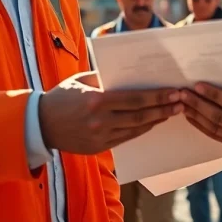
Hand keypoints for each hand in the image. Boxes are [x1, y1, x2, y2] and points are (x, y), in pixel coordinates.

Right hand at [39, 71, 181, 154]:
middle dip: (163, 109)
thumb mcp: (82, 80)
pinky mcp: (98, 148)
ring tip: (171, 113)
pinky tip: (151, 122)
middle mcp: (100, 121)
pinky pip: (126, 138)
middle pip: (140, 116)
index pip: (136, 99)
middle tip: (181, 103)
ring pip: (136, 129)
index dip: (158, 97)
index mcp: (97, 100)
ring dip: (156, 121)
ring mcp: (100, 137)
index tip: (174, 92)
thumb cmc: (62, 96)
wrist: (40, 124)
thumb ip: (105, 77)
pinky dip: (141, 130)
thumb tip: (131, 73)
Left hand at [180, 76, 221, 152]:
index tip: (198, 85)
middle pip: (219, 117)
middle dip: (198, 104)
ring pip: (214, 128)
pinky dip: (201, 127)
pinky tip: (191, 117)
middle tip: (182, 93)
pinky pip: (216, 136)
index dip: (214, 95)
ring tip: (182, 103)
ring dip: (196, 115)